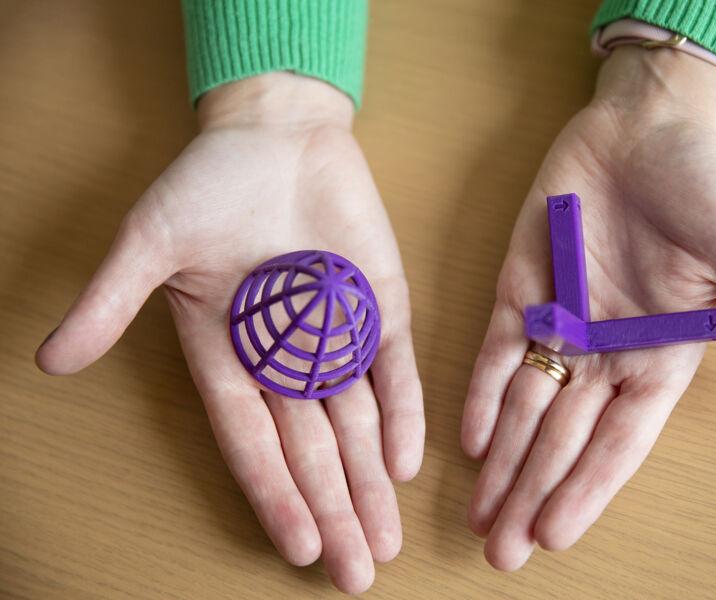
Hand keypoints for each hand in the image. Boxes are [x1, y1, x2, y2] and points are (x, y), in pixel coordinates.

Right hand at [35, 73, 423, 593]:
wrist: (277, 133)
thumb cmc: (209, 183)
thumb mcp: (151, 241)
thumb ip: (111, 301)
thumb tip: (49, 360)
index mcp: (230, 356)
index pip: (254, 442)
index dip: (275, 494)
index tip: (299, 547)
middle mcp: (286, 359)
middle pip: (314, 450)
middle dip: (336, 510)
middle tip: (356, 572)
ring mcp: (338, 337)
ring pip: (359, 423)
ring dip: (373, 481)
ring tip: (384, 540)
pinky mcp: (379, 308)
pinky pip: (395, 370)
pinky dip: (405, 412)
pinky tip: (408, 461)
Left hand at [461, 46, 715, 570]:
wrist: (647, 127)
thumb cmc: (705, 187)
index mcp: (659, 358)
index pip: (619, 442)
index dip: (587, 489)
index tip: (554, 535)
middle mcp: (605, 354)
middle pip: (564, 441)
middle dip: (532, 494)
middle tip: (500, 552)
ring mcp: (559, 326)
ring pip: (525, 409)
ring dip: (502, 462)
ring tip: (478, 517)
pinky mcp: (522, 291)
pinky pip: (499, 354)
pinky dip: (482, 395)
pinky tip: (470, 439)